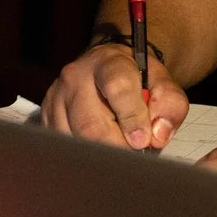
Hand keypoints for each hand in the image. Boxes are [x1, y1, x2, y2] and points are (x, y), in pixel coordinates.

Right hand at [41, 43, 190, 150]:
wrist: (109, 69)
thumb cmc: (138, 80)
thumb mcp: (163, 85)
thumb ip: (170, 107)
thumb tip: (156, 137)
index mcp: (108, 63)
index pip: (118, 89)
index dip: (132, 118)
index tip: (143, 141)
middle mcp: (75, 76)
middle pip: (91, 124)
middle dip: (117, 147)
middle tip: (134, 153)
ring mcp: (56, 97)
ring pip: (76, 140)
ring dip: (101, 152)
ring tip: (117, 144)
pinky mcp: (46, 116)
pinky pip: (65, 145)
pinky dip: (85, 153)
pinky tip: (99, 145)